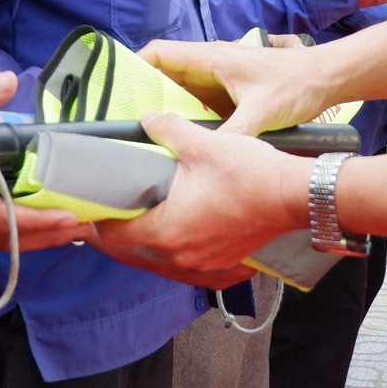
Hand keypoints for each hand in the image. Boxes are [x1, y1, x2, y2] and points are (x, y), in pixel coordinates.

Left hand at [91, 113, 304, 282]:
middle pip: (135, 253)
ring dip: (150, 245)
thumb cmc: (248, 172)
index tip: (92, 209)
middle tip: (113, 213)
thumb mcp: (201, 142)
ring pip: (162, 262)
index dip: (99, 223)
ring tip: (146, 221)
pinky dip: (178, 254)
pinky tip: (182, 236)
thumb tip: (147, 120)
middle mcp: (180, 256)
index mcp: (166, 230)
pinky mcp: (224, 264)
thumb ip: (166, 129)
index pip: (115, 236)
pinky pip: (189, 267)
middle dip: (122, 234)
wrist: (294, 195)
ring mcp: (203, 265)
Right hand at [138, 39, 332, 136]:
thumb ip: (235, 133)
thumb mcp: (263, 112)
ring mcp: (220, 77)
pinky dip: (185, 115)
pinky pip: (198, 101)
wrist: (326, 78)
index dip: (134, 66)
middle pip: (164, 74)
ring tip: (143, 134)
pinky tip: (180, 139)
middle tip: (125, 123)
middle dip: (144, 94)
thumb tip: (208, 154)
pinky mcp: (229, 91)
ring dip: (165, 107)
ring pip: (180, 89)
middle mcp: (210, 64)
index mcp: (211, 57)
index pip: (159, 53)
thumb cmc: (296, 84)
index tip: (115, 90)